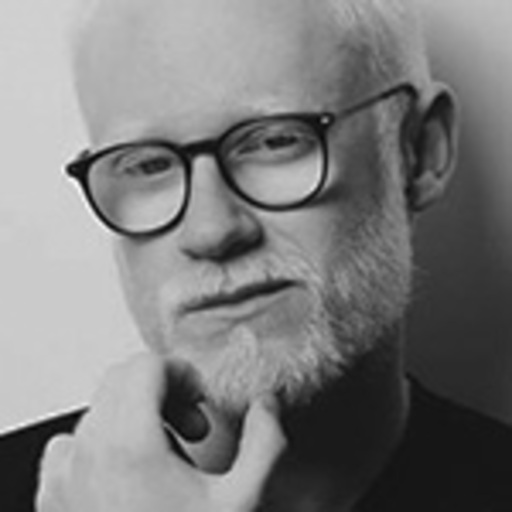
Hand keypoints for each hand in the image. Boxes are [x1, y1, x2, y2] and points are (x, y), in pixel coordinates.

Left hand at [36, 353, 285, 511]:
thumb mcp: (245, 502)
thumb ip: (266, 440)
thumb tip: (267, 402)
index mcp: (130, 446)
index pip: (146, 366)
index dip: (183, 374)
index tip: (200, 404)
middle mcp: (88, 454)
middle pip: (122, 378)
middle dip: (162, 390)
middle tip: (189, 426)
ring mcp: (65, 477)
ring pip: (99, 407)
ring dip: (136, 415)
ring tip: (165, 455)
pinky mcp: (54, 499)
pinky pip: (72, 443)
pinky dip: (101, 440)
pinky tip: (129, 471)